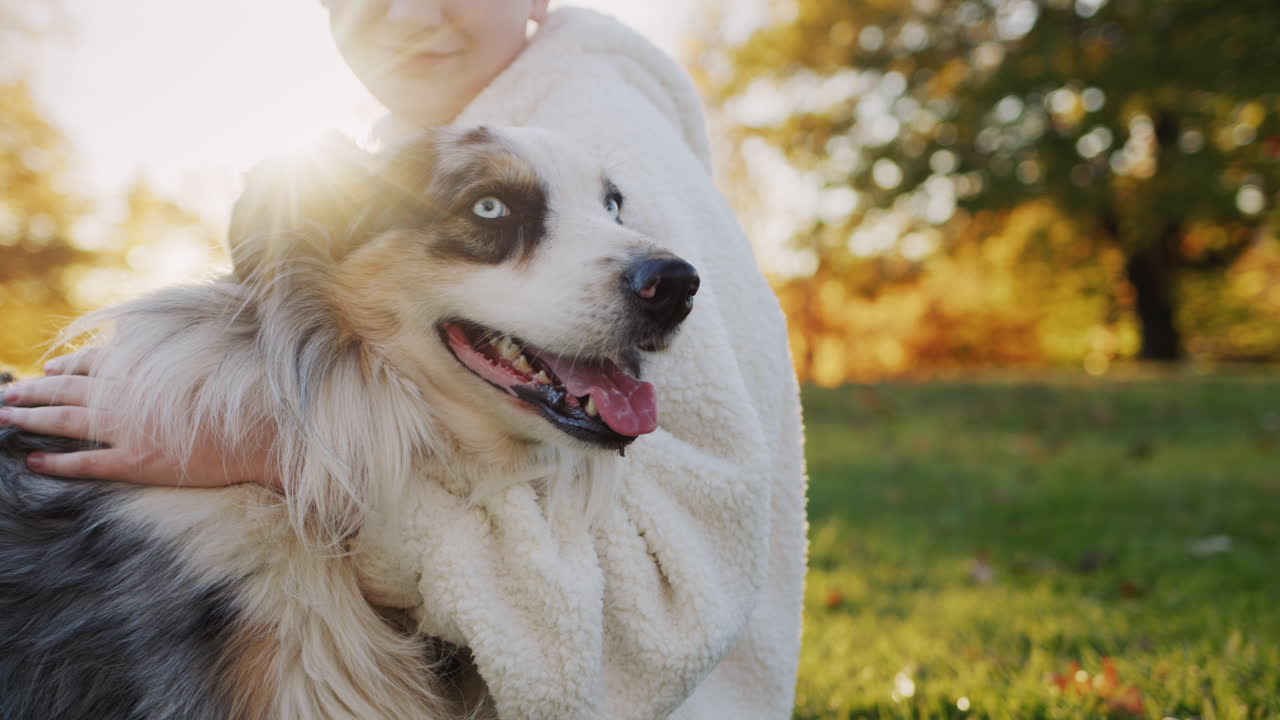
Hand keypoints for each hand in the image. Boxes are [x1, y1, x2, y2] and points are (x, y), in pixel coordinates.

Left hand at [1, 349, 279, 488]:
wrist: (256, 433)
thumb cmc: (237, 396)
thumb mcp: (203, 360)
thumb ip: (170, 352)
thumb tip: (146, 341)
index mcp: (143, 369)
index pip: (93, 363)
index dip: (67, 366)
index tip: (49, 370)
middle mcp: (127, 396)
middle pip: (68, 391)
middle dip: (34, 391)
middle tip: (8, 394)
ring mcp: (128, 430)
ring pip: (66, 422)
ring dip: (31, 419)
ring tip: (6, 419)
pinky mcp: (136, 461)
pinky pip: (85, 462)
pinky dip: (56, 462)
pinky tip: (33, 461)